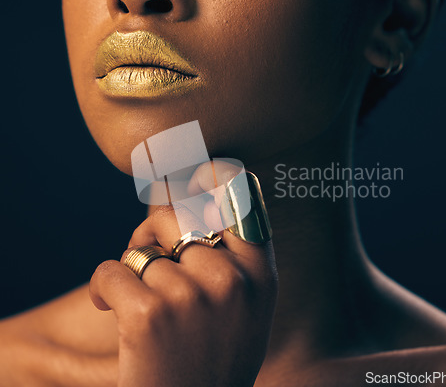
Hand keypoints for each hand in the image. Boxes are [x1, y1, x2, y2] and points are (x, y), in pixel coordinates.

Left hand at [89, 167, 277, 386]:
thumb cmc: (214, 351)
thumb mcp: (247, 305)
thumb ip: (234, 254)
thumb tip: (191, 197)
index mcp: (261, 275)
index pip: (241, 195)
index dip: (213, 174)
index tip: (192, 174)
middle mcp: (232, 281)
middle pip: (175, 216)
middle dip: (154, 229)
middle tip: (147, 252)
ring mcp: (192, 297)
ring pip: (142, 248)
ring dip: (132, 268)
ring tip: (142, 303)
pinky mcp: (149, 315)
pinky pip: (111, 270)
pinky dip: (103, 286)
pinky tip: (112, 309)